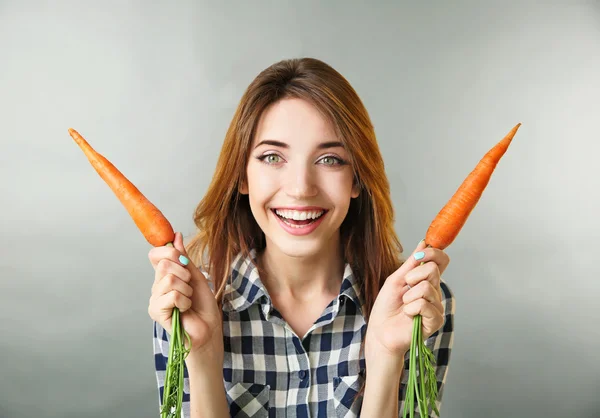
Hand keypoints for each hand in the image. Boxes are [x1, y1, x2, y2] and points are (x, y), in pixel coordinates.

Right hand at [147, 232, 222, 356]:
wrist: (208, 328)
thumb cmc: (203, 305)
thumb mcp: (195, 275)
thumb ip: (184, 257)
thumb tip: (176, 236)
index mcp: (165, 276)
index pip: (156, 255)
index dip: (170, 252)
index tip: (184, 260)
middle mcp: (156, 286)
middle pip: (164, 264)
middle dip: (184, 273)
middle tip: (190, 287)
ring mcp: (155, 299)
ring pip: (169, 279)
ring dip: (187, 289)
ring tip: (189, 300)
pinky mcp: (156, 312)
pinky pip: (172, 295)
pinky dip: (185, 301)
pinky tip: (185, 309)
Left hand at [366, 240, 449, 360]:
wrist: (380, 331)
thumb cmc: (386, 307)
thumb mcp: (396, 279)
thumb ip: (411, 263)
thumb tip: (423, 243)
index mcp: (427, 281)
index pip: (441, 261)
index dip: (434, 253)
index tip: (420, 255)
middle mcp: (435, 292)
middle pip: (433, 270)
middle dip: (413, 276)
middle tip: (404, 288)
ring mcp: (437, 307)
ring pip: (427, 287)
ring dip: (408, 296)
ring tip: (404, 305)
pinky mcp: (435, 321)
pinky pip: (425, 304)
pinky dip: (411, 308)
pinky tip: (408, 315)